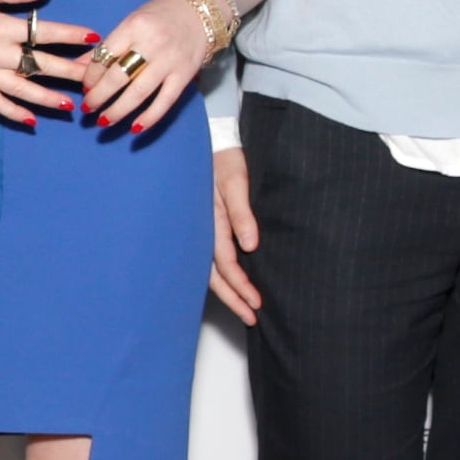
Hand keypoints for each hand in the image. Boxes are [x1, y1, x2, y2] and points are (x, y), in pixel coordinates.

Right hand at [0, 0, 87, 125]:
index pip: (44, 33)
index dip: (71, 35)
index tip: (93, 38)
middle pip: (39, 66)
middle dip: (69, 72)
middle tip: (94, 77)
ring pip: (21, 91)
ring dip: (47, 99)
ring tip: (70, 105)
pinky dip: (14, 114)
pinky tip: (32, 120)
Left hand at [75, 0, 209, 136]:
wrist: (200, 11)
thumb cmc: (159, 16)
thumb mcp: (130, 22)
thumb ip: (107, 46)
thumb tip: (77, 66)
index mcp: (134, 26)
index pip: (105, 56)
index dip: (91, 76)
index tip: (84, 87)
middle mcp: (151, 44)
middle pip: (119, 76)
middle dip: (99, 96)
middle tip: (87, 108)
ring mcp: (170, 61)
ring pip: (139, 92)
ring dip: (118, 110)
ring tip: (103, 121)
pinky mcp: (184, 74)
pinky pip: (165, 101)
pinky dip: (150, 117)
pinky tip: (135, 128)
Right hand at [209, 147, 260, 321]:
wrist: (213, 141)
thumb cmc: (226, 159)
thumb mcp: (237, 181)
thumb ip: (243, 213)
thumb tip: (251, 246)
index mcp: (209, 221)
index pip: (225, 263)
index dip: (240, 285)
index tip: (257, 302)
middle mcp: (203, 230)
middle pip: (214, 275)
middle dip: (233, 298)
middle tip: (251, 318)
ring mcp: (202, 229)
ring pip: (210, 270)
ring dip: (228, 292)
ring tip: (245, 310)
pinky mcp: (206, 226)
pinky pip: (210, 258)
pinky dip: (222, 276)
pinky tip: (231, 284)